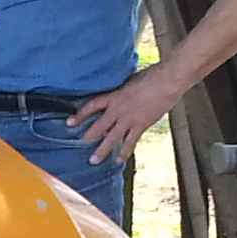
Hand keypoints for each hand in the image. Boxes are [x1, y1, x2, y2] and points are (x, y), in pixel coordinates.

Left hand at [67, 64, 190, 165]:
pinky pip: (130, 141)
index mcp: (114, 96)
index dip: (80, 115)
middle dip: (87, 137)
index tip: (69, 122)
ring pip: (111, 138)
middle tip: (77, 147)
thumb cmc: (151, 76)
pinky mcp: (141, 125)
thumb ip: (121, 88)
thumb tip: (117, 89)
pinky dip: (124, 152)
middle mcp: (118, 109)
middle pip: (98, 126)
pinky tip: (119, 160)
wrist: (167, 81)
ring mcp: (129, 119)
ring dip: (102, 150)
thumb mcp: (129, 79)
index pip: (92, 106)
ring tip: (93, 161)